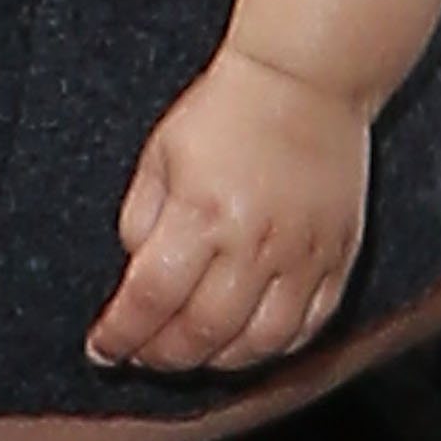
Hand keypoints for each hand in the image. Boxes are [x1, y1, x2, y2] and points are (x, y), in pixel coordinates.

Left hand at [86, 45, 369, 372]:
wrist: (304, 78)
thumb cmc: (226, 109)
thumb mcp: (161, 153)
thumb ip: (141, 219)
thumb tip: (137, 277)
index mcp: (201, 213)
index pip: (151, 299)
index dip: (121, 334)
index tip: (102, 349)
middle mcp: (253, 243)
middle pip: (202, 334)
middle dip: (163, 357)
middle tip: (143, 356)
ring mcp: (302, 255)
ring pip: (259, 345)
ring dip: (218, 362)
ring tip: (193, 353)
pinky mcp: (338, 256)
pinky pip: (309, 327)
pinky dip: (276, 348)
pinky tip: (250, 343)